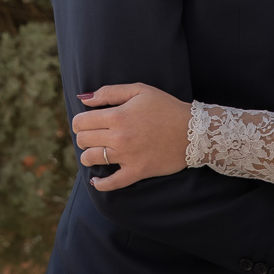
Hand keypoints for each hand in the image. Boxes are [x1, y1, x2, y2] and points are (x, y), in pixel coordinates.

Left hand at [72, 83, 191, 189]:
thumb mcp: (139, 90)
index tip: (87, 122)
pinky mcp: (137, 172)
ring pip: (92, 159)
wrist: (193, 131)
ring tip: (96, 152)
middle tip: (93, 135)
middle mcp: (119, 137)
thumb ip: (109, 92)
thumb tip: (83, 98)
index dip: (79, 122)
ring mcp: (127, 156)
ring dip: (88, 155)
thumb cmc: (165, 107)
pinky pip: (111, 183)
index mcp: (117, 116)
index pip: (81, 122)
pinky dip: (100, 183)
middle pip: (83, 140)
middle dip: (84, 137)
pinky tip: (96, 180)